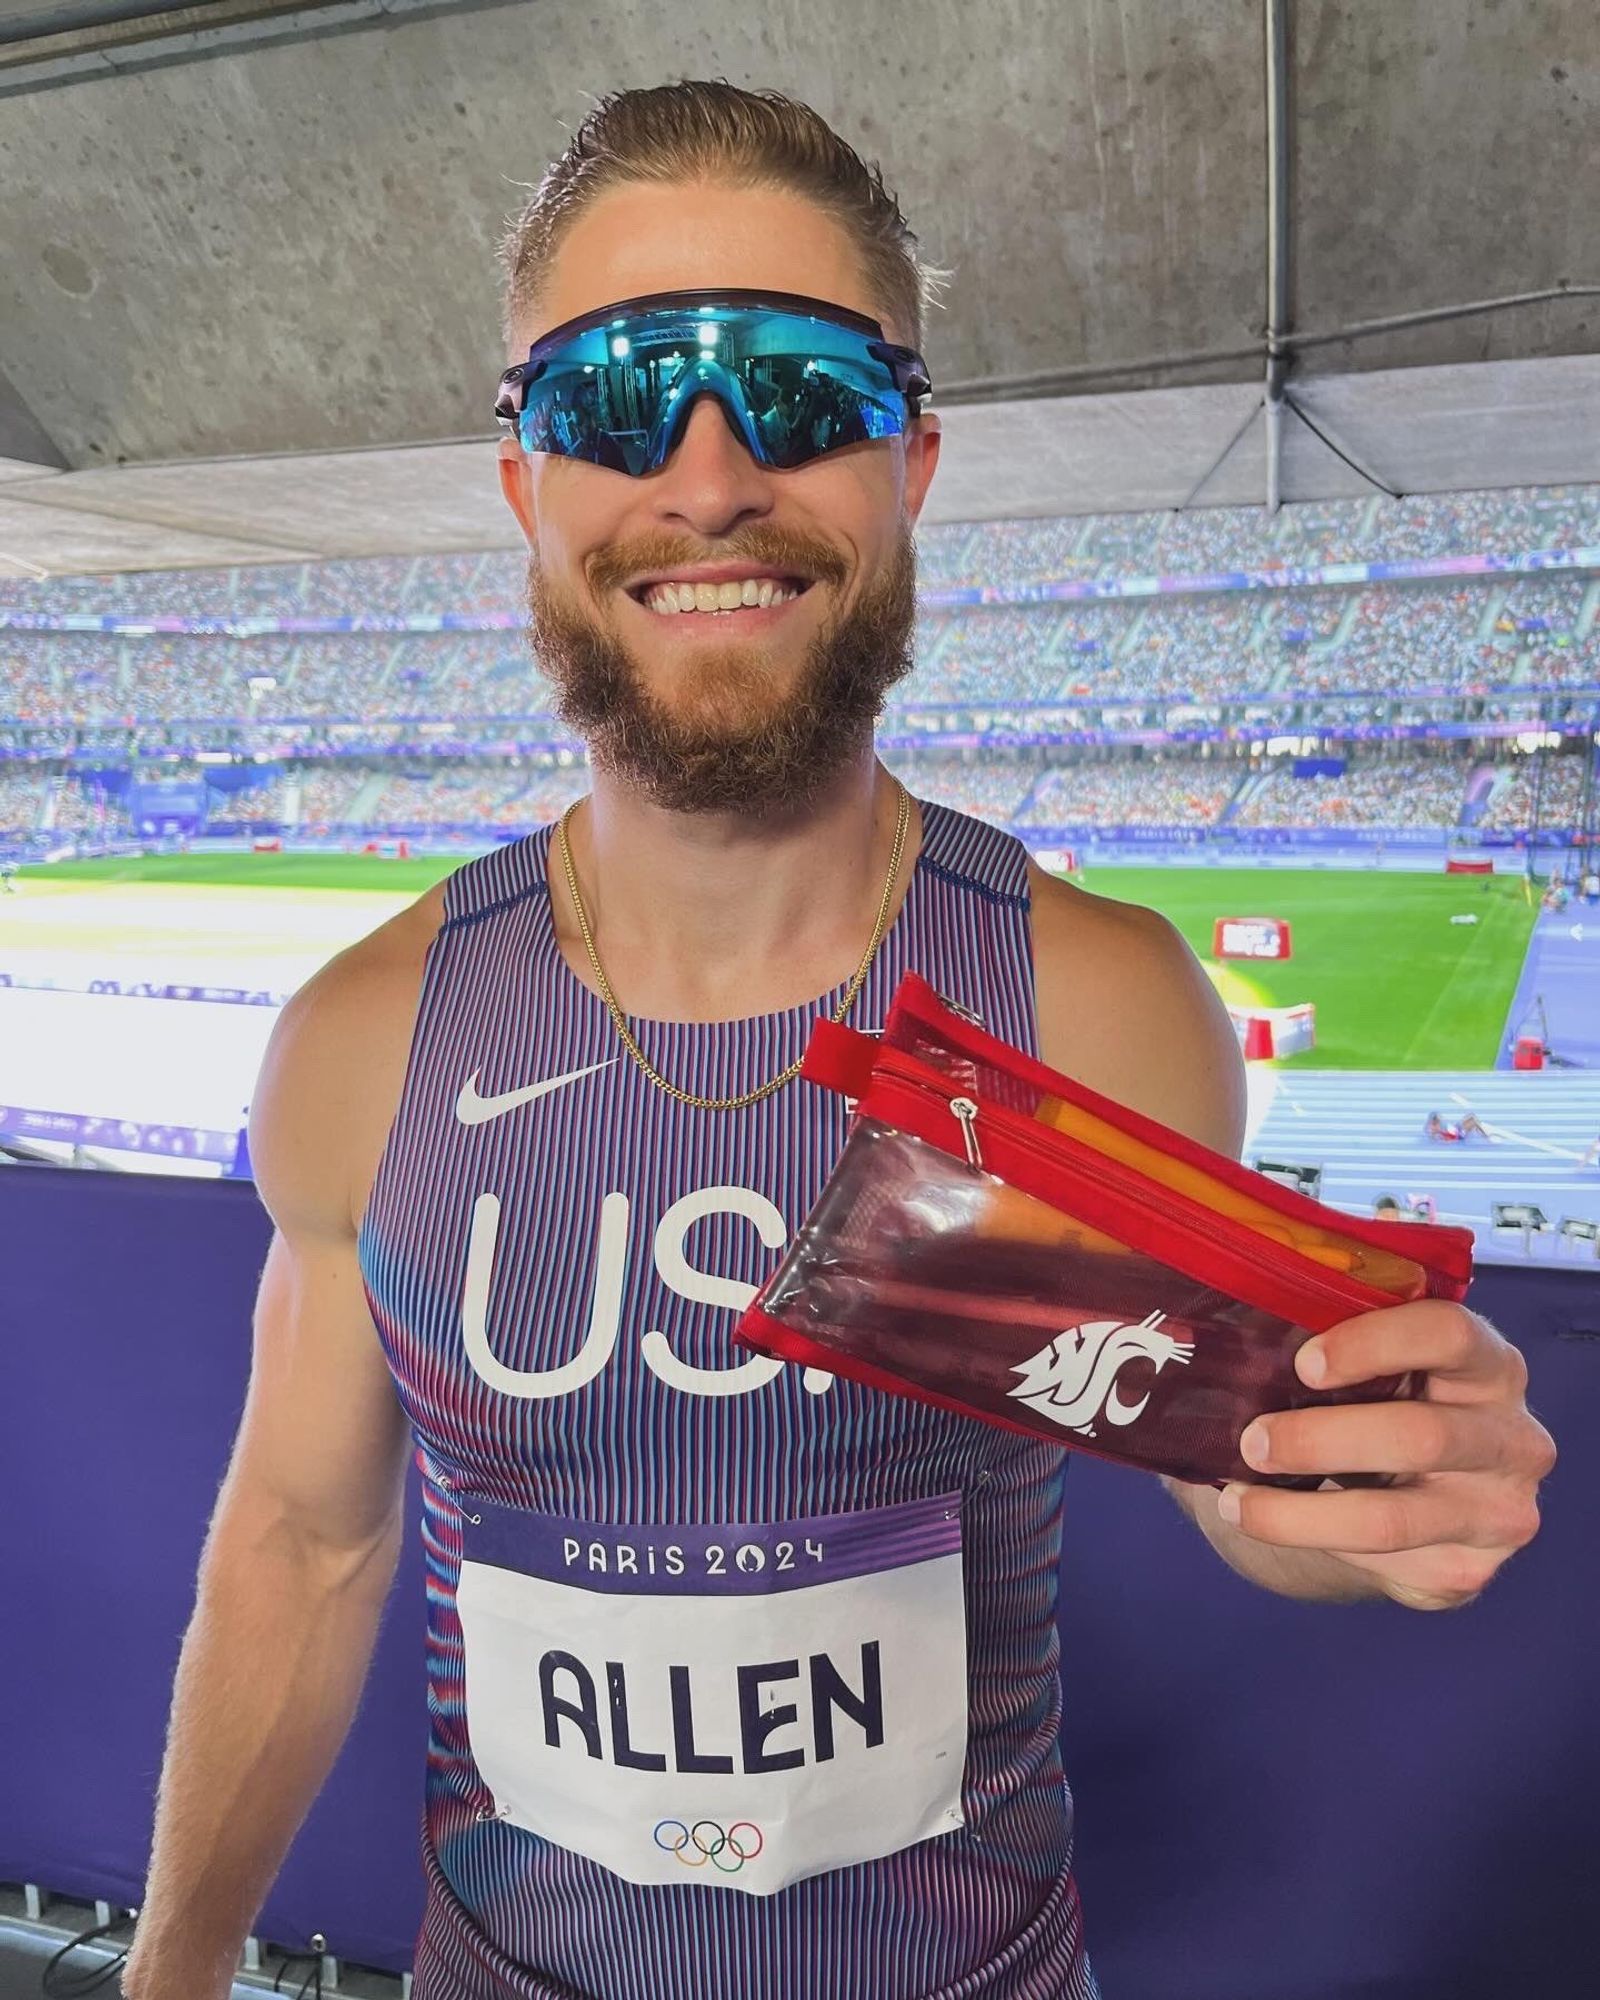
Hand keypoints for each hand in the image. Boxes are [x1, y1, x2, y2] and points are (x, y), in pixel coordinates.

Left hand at [1218, 1301, 1556, 1610]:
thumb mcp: (1372, 1369)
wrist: (1411, 1495)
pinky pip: (1382, 1562)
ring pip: (1391, 1519)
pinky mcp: (1467, 1569)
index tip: (1304, 1364)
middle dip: (1319, 1440)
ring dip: (1298, 1513)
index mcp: (1489, 1363)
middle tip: (1251, 1442)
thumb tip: (1214, 1346)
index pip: (1448, 1334)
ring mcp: (1498, 1512)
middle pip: (1419, 1437)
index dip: (1373, 1343)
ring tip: (1235, 1502)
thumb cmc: (1377, 1406)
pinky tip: (1273, 1525)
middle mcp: (1513, 1438)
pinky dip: (1314, 1543)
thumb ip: (1327, 1350)